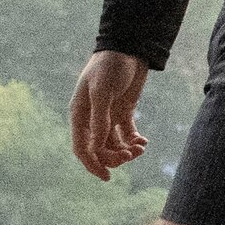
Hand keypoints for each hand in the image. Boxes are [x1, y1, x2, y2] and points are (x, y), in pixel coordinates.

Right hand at [70, 51, 151, 179]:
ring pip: (114, 144)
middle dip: (115, 157)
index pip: (82, 148)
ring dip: (127, 150)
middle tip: (132, 154)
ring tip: (141, 147)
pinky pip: (127, 135)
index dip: (92, 164)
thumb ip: (100, 119)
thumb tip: (96, 148)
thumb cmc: (109, 66)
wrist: (128, 47)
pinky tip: (144, 141)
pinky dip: (135, 141)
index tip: (107, 177)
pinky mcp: (123, 111)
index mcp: (80, 114)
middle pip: (100, 150)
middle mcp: (92, 118)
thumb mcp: (102, 91)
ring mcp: (108, 116)